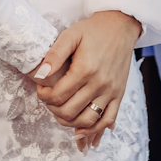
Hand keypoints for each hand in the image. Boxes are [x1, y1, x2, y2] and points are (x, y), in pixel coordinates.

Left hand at [31, 10, 141, 151]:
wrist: (121, 26)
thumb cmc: (93, 30)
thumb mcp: (71, 35)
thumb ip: (54, 55)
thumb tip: (40, 75)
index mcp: (85, 69)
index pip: (58, 95)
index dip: (44, 96)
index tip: (41, 89)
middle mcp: (99, 84)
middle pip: (70, 111)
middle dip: (53, 109)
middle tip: (49, 100)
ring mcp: (111, 91)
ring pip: (88, 120)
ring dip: (70, 123)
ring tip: (61, 114)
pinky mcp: (119, 95)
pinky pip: (108, 120)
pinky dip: (95, 131)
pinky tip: (83, 133)